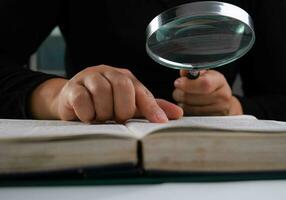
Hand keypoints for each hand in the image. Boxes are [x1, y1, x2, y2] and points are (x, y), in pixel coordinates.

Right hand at [30, 65, 182, 122]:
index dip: (151, 108)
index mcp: (125, 77)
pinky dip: (87, 113)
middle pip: (122, 86)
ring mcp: (88, 77)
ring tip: (101, 118)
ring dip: (103, 112)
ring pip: (101, 91)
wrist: (72, 100)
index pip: (141, 91)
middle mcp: (108, 72)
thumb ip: (150, 108)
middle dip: (122, 108)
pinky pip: (81, 98)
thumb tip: (179, 114)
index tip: (160, 123)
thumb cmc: (105, 104)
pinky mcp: (72, 87)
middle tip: (117, 119)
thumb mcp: (130, 106)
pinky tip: (88, 117)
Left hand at [173, 70, 242, 115]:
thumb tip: (184, 72)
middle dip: (180, 94)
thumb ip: (192, 72)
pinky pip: (191, 117)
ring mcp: (218, 112)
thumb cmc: (211, 87)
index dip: (187, 84)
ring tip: (185, 99)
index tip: (177, 83)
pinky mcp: (211, 123)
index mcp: (219, 81)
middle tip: (179, 91)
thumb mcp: (204, 75)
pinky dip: (186, 112)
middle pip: (192, 98)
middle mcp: (223, 97)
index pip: (204, 84)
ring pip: (189, 109)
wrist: (223, 104)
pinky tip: (190, 107)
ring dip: (182, 103)